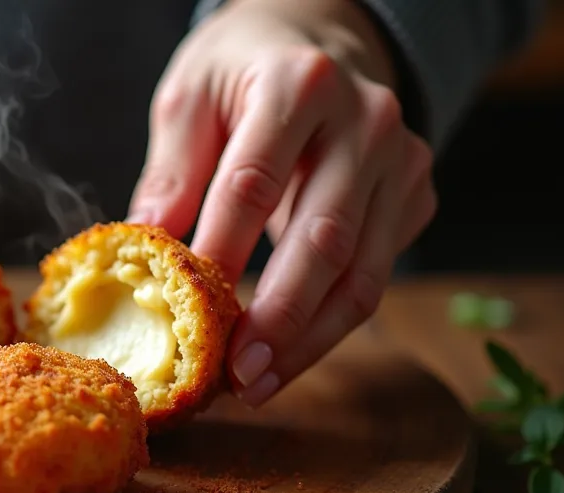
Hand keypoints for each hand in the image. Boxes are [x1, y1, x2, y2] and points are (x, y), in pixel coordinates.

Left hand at [128, 0, 435, 406]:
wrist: (320, 37)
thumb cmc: (242, 70)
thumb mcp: (189, 97)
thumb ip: (172, 170)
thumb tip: (147, 246)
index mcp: (299, 83)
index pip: (255, 183)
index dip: (222, 254)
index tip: (190, 313)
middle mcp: (366, 120)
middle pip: (325, 239)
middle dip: (280, 318)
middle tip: (236, 375)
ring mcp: (402, 160)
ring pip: (364, 274)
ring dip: (310, 341)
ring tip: (258, 384)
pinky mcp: (416, 195)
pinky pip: (376, 275)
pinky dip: (330, 323)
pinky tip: (286, 355)